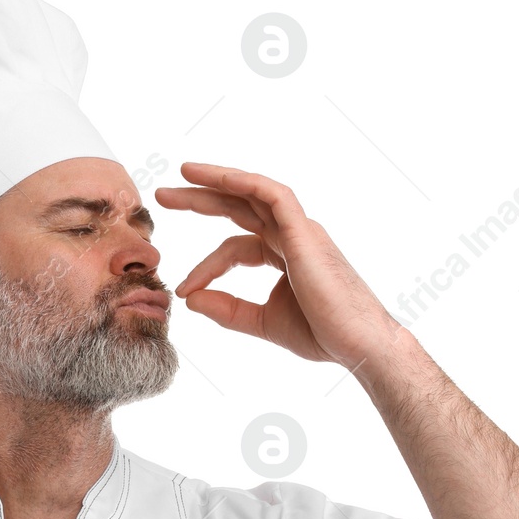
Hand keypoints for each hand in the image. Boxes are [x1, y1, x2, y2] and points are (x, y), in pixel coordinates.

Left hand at [155, 162, 401, 369]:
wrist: (356, 344)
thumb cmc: (322, 334)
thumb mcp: (262, 322)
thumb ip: (228, 310)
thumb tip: (191, 300)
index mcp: (284, 254)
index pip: (234, 248)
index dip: (205, 266)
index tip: (184, 289)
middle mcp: (292, 235)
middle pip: (239, 207)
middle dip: (200, 199)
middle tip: (162, 195)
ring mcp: (300, 229)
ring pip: (253, 192)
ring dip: (216, 181)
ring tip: (181, 174)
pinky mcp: (305, 231)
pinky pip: (273, 194)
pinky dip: (244, 182)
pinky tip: (217, 179)